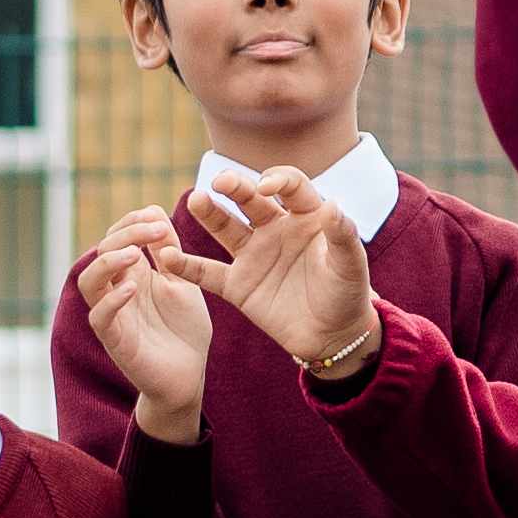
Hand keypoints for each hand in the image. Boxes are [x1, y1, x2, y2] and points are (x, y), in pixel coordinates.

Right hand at [72, 210, 211, 444]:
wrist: (189, 376)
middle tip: (153, 229)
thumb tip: (154, 207)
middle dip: (124, 235)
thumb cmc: (184, 330)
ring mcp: (112, 315)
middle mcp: (116, 291)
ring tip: (135, 255)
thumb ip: (168, 250)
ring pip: (89, 282)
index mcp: (131, 274)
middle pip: (101, 252)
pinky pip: (100, 318)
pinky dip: (112, 301)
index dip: (130, 222)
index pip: (116, 238)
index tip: (155, 216)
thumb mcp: (181, 281)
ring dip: (108, 263)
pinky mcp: (115, 341)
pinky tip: (132, 289)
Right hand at [200, 166, 377, 378]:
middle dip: (235, 187)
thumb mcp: (351, 266)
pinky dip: (187, 266)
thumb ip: (343, 235)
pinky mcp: (238, 285)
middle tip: (220, 182)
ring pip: (225, 227)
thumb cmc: (348, 295)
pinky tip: (166, 255)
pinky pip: (208, 272)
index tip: (267, 186)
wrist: (334, 337)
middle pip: (250, 199)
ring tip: (195, 200)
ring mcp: (253, 255)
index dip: (279, 180)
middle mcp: (275, 229)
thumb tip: (332, 204)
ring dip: (209, 213)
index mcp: (306, 216)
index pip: (290, 186)